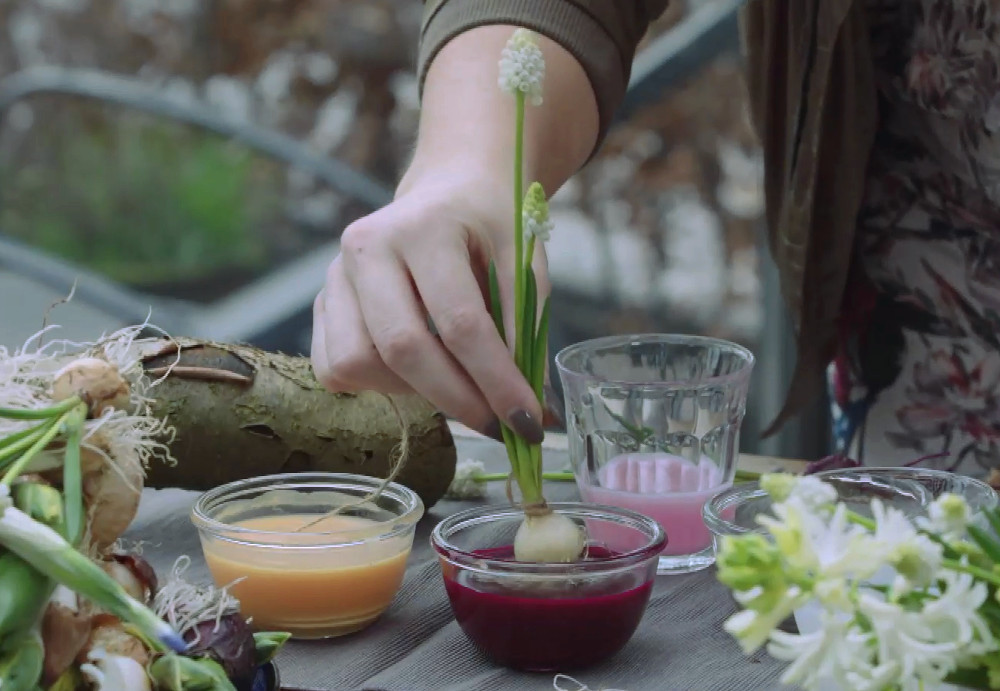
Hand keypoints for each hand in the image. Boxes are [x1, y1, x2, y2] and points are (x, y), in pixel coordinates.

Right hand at [311, 173, 548, 443]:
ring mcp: (334, 275)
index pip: (459, 321)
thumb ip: (525, 329)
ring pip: (359, 364)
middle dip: (457, 400)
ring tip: (453, 380)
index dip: (496, 380)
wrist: (450, 189)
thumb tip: (531, 410)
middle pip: (403, 348)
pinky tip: (414, 369)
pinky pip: (336, 368)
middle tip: (497, 425)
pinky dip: (377, 384)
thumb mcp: (522, 261)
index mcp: (423, 227)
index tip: (527, 420)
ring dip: (414, 391)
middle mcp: (366, 247)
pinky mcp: (320, 302)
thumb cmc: (490, 225)